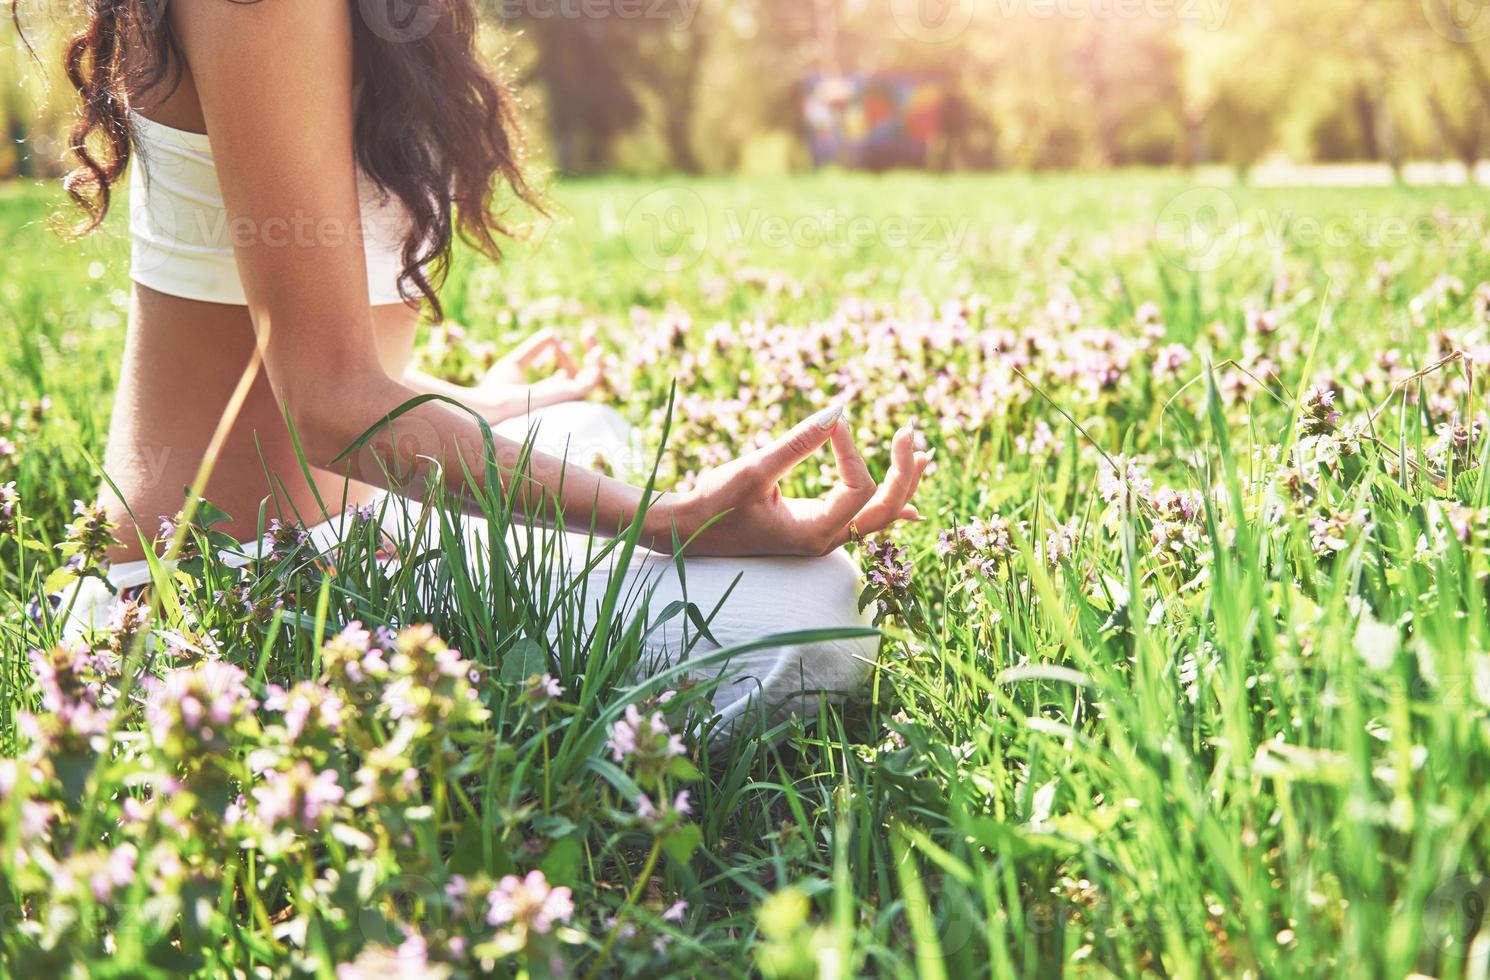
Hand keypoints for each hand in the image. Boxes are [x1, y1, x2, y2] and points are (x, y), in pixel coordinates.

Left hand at [478, 328, 601, 414]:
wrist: (494, 401)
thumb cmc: (498, 387)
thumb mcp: (517, 361)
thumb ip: (533, 349)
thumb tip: (552, 333)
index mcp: (548, 390)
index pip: (567, 374)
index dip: (563, 354)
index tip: (553, 342)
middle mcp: (560, 394)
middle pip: (585, 377)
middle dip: (590, 354)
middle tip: (588, 331)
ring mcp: (565, 395)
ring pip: (593, 379)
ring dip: (597, 358)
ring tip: (591, 335)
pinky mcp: (568, 394)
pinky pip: (592, 382)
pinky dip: (597, 366)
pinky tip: (593, 350)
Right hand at [650, 404, 929, 556]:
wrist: (688, 531)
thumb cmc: (715, 502)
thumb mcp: (755, 469)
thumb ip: (798, 442)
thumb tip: (838, 411)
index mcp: (815, 531)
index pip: (858, 487)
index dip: (850, 449)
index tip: (831, 421)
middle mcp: (827, 539)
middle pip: (885, 509)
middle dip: (902, 471)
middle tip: (909, 434)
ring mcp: (823, 536)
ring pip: (879, 514)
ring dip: (901, 484)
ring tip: (921, 455)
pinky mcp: (814, 526)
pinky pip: (861, 517)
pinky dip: (884, 502)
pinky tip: (907, 502)